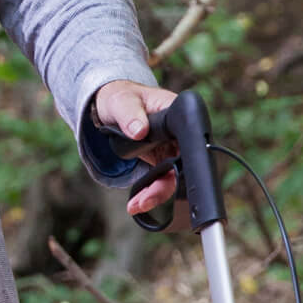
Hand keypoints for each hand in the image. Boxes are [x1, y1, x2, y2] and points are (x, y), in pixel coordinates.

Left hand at [92, 79, 180, 225]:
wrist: (113, 106)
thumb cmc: (121, 97)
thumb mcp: (121, 101)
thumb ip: (129, 114)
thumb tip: (140, 130)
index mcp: (176, 112)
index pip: (189, 138)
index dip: (188, 160)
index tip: (174, 175)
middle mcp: (179, 133)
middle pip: (184, 165)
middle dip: (165, 186)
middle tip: (145, 201)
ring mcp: (172, 148)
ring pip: (173, 177)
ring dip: (156, 194)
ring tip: (136, 205)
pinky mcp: (162, 159)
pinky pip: (162, 180)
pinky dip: (151, 192)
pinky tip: (137, 203)